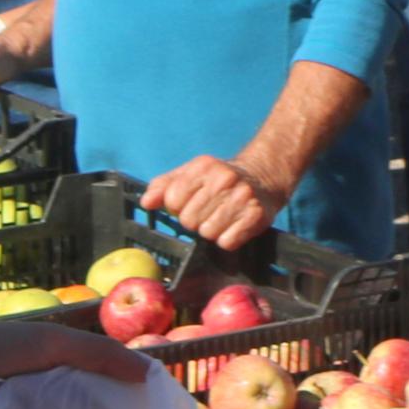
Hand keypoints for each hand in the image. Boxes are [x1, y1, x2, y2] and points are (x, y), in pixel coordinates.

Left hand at [142, 151, 288, 250]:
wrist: (262, 178)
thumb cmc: (218, 180)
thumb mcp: (190, 174)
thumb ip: (164, 186)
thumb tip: (147, 202)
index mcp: (203, 166)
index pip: (173, 200)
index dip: (178, 207)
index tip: (190, 202)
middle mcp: (224, 179)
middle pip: (189, 220)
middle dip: (195, 221)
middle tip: (208, 211)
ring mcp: (242, 197)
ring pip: (208, 233)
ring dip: (212, 231)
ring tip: (221, 218)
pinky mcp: (256, 215)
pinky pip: (227, 242)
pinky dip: (228, 239)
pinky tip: (233, 225)